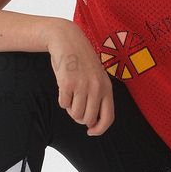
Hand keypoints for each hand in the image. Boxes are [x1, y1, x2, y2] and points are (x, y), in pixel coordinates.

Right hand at [45, 20, 115, 135]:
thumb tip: (91, 124)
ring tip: (71, 94)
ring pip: (75, 114)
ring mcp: (82, 85)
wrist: (67, 40)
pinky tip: (64, 87)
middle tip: (76, 106)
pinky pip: (63, 104)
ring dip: (70, 108)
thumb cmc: (81, 61)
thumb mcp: (97, 77)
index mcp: (107, 87)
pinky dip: (62, 99)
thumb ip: (98, 96)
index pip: (108, 118)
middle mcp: (97, 88)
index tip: (91, 132)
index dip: (99, 130)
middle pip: (88, 120)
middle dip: (80, 118)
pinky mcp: (67, 83)